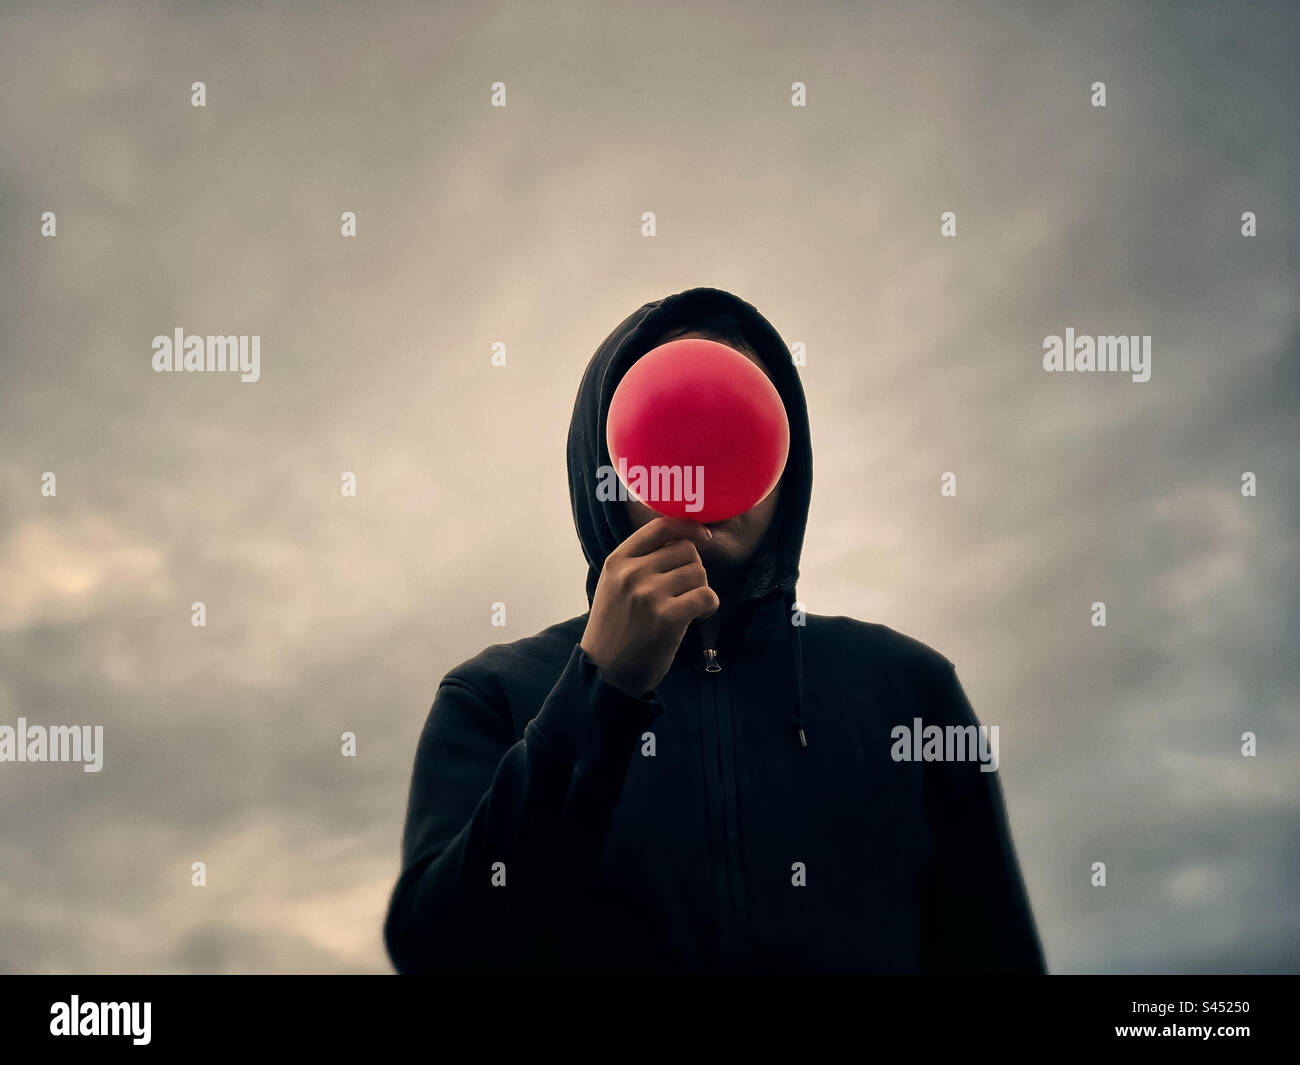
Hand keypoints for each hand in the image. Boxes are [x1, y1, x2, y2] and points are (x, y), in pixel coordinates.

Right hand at [579, 517, 719, 697]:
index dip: (688, 527)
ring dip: (702, 588)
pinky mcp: (668, 617)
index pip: (660, 527)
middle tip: (688, 591)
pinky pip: (706, 596)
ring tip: (691, 606)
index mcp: (617, 561)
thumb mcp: (613, 586)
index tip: (703, 535)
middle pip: (686, 550)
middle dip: (694, 569)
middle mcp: (632, 573)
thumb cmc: (614, 629)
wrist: (605, 672)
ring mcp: (649, 594)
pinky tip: (700, 616)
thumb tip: (681, 540)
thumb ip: (639, 562)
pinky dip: (710, 605)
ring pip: (698, 572)